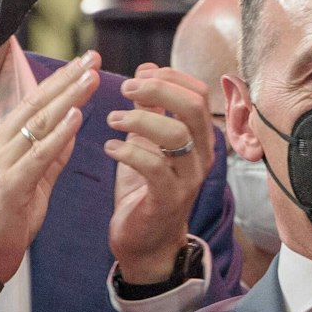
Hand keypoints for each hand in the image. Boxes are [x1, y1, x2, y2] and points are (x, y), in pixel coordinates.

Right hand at [0, 52, 99, 286]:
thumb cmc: (3, 223)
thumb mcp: (34, 183)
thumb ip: (52, 156)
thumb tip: (72, 128)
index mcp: (3, 143)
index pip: (35, 104)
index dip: (61, 82)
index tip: (85, 63)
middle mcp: (0, 146)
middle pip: (37, 104)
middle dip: (67, 79)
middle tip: (92, 57)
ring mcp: (2, 164)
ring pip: (39, 123)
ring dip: (68, 97)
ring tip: (90, 76)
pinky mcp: (10, 186)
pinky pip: (38, 154)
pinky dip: (59, 134)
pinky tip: (76, 116)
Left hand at [108, 63, 214, 284]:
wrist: (147, 243)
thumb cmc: (146, 188)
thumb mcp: (148, 140)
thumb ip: (151, 107)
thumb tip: (146, 68)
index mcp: (200, 138)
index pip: (199, 92)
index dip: (169, 77)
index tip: (139, 76)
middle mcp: (201, 155)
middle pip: (193, 107)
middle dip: (158, 90)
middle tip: (125, 89)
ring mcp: (188, 179)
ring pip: (176, 134)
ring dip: (140, 119)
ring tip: (112, 119)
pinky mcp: (169, 200)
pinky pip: (155, 168)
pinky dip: (129, 151)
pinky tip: (110, 147)